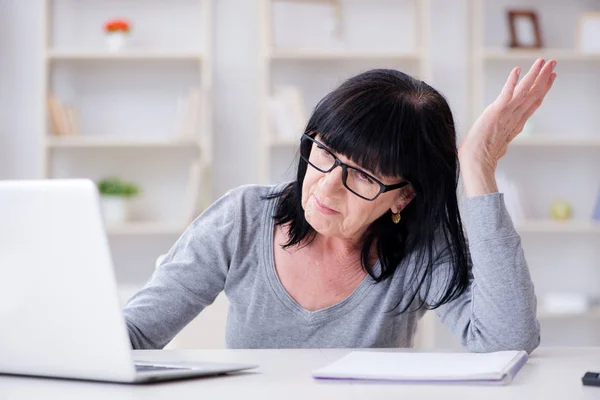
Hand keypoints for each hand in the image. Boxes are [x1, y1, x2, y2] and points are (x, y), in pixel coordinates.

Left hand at [459, 58, 556, 174]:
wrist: (477, 162)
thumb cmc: (482, 157)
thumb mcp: (497, 146)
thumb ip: (501, 141)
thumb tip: (501, 147)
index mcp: (516, 124)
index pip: (533, 103)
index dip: (543, 89)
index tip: (551, 78)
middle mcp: (515, 117)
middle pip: (533, 94)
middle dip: (544, 78)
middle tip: (553, 63)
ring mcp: (506, 114)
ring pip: (524, 91)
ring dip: (534, 75)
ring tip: (543, 61)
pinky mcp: (495, 112)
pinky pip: (506, 94)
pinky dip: (512, 81)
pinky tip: (517, 70)